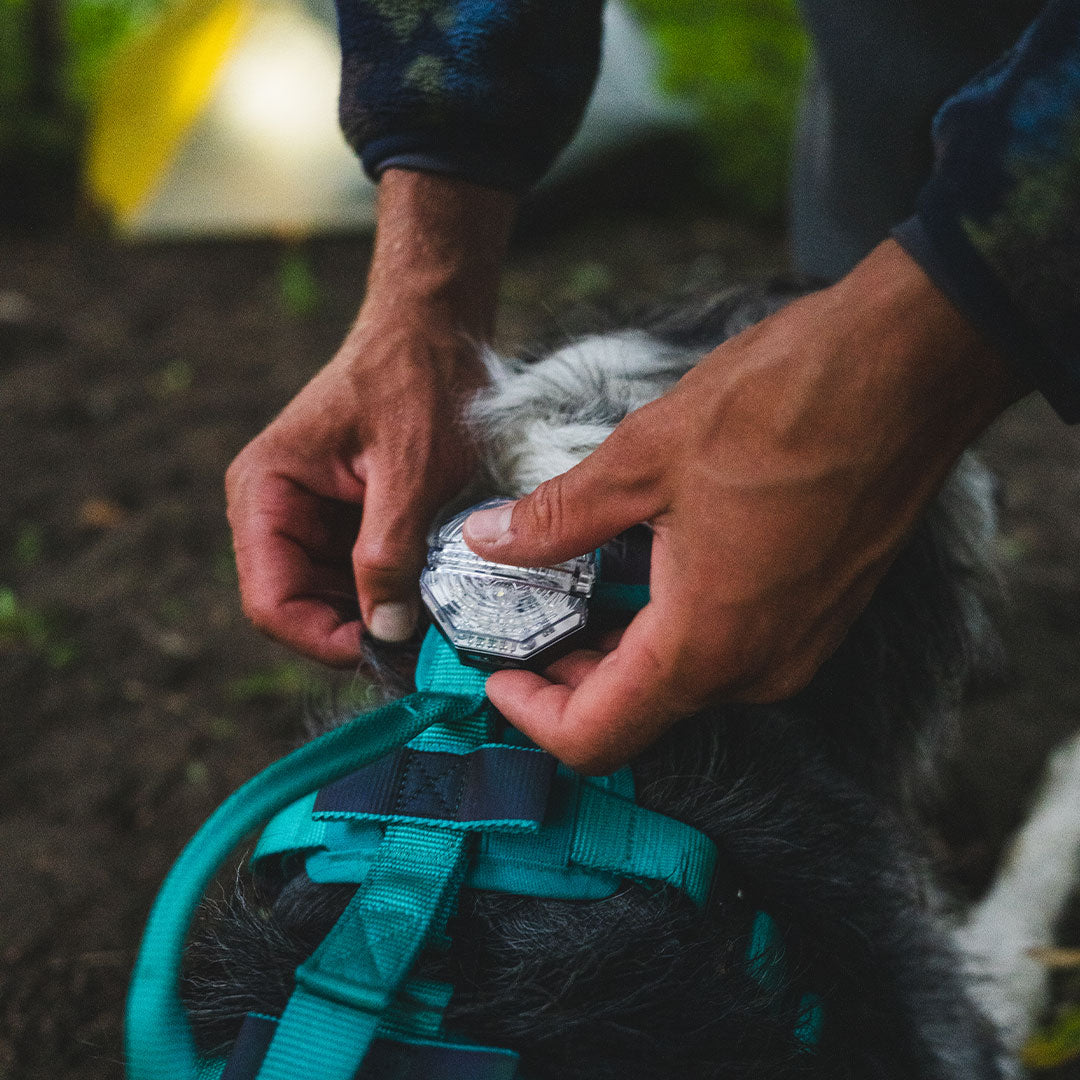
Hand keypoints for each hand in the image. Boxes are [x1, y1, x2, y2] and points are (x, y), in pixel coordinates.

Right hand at [226, 171, 515, 664]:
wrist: (436, 326)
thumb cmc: (418, 380)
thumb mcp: (411, 471)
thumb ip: (390, 552)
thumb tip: (386, 633)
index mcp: (266, 491)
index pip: (271, 600)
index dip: (323, 640)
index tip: (389, 655)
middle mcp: (276, 510)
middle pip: (300, 607)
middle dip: (358, 632)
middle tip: (426, 649)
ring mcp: (310, 517)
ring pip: (333, 599)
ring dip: (380, 616)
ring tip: (436, 620)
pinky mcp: (345, 519)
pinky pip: (360, 576)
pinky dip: (393, 591)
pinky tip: (433, 592)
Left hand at [463, 240, 1024, 771]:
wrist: (909, 371)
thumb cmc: (783, 408)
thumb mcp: (642, 459)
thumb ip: (556, 518)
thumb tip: (488, 542)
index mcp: (704, 645)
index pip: (595, 736)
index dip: (530, 714)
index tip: (496, 670)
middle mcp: (756, 667)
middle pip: (638, 712)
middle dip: (570, 676)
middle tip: (525, 617)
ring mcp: (797, 644)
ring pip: (683, 681)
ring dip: (621, 650)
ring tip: (578, 585)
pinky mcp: (819, 613)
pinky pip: (729, 650)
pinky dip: (673, 629)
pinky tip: (649, 566)